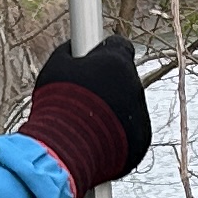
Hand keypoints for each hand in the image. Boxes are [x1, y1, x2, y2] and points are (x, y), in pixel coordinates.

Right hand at [19, 35, 153, 196]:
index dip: (104, 54)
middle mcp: (135, 85)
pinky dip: (117, 137)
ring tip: (84, 125)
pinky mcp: (141, 141)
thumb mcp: (55, 68)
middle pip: (124, 80)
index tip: (92, 61)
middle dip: (107, 87)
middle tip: (82, 100)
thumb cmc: (57, 105)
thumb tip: (72, 46)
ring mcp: (141, 115)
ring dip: (111, 114)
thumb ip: (69, 53)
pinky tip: (94, 141)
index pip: (120, 46)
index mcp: (116, 62)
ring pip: (128, 108)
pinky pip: (131, 134)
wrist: (65, 150)